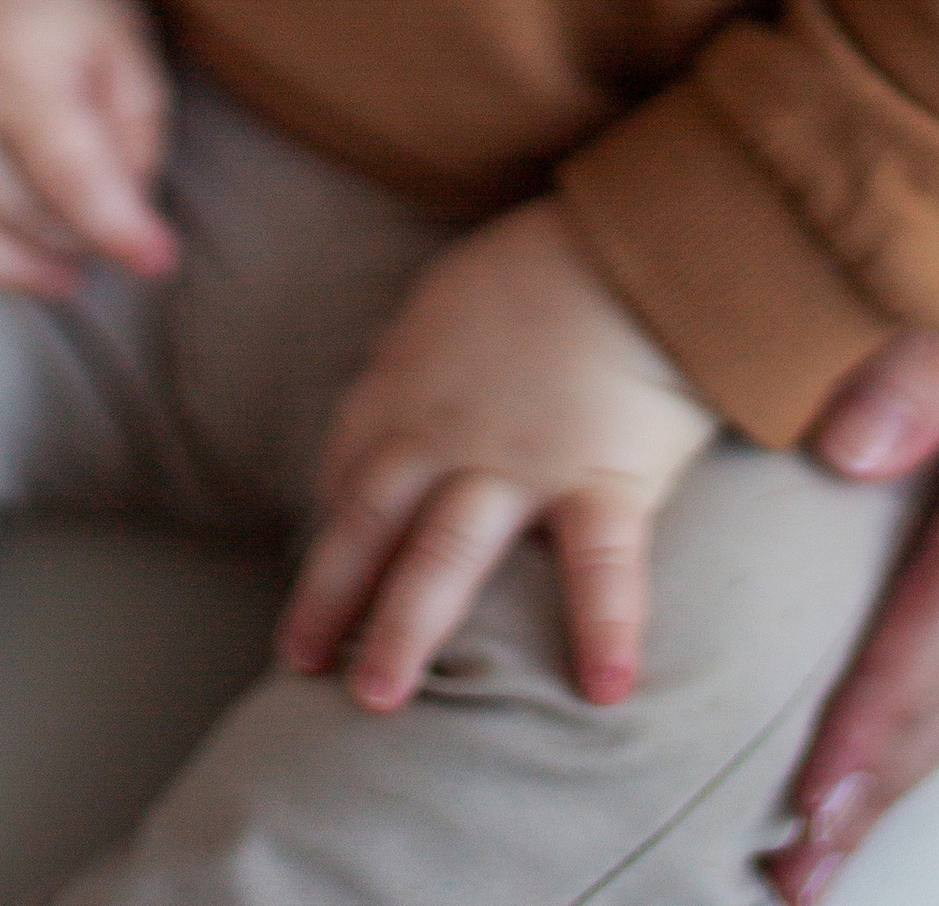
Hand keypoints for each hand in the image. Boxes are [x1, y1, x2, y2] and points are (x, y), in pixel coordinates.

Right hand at [0, 0, 177, 292]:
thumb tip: (132, 208)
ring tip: (67, 274)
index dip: (123, 233)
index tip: (159, 259)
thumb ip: (135, 123)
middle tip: (117, 238)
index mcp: (18, 72)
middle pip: (21, 214)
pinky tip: (1, 246)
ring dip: (20, 264)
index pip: (74, 186)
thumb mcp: (122, 28)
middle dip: (78, 238)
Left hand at [278, 197, 717, 712]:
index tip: (318, 585)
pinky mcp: (601, 475)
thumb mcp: (453, 297)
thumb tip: (404, 394)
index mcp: (411, 384)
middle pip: (371, 522)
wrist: (635, 238)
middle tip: (303, 667)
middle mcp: (449, 430)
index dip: (328, 534)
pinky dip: (605, 626)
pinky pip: (601, 564)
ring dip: (405, 628)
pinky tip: (607, 689)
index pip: (350, 471)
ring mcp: (521, 459)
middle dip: (330, 598)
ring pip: (444, 554)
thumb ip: (425, 357)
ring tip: (378, 701)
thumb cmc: (548, 263)